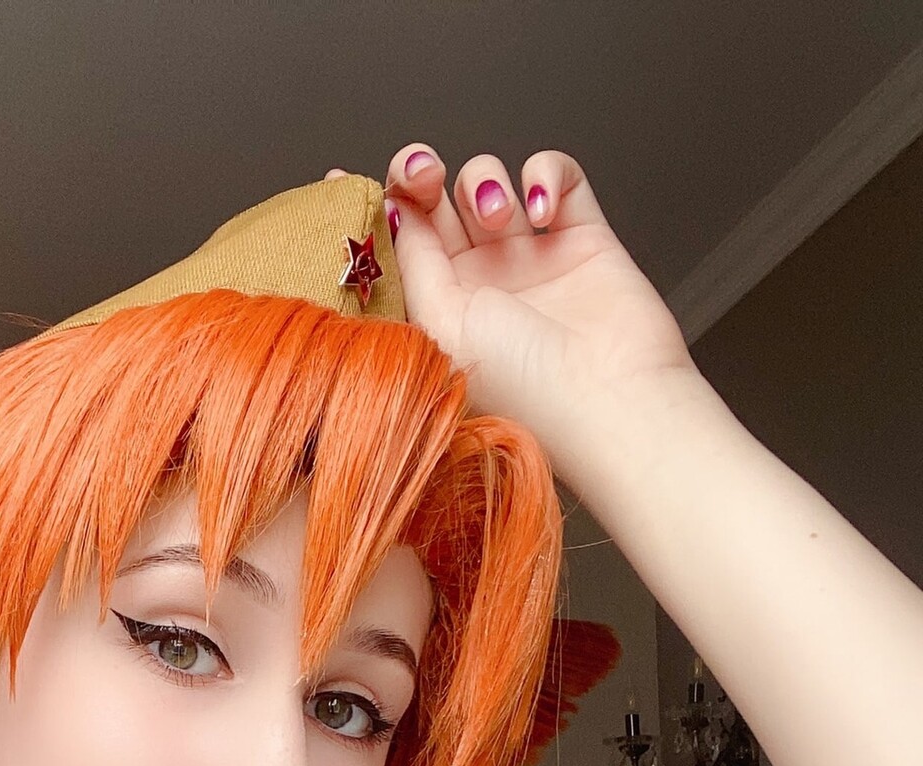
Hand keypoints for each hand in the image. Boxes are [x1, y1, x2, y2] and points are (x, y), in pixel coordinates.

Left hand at [326, 148, 699, 466]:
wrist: (612, 400)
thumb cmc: (528, 389)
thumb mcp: (442, 326)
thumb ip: (413, 262)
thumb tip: (392, 213)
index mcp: (439, 312)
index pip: (396, 247)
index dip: (373, 206)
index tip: (343, 178)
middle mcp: (480, 284)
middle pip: (436, 204)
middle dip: (421, 176)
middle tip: (425, 175)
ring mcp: (529, 259)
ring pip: (490, 183)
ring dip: (484, 182)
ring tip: (499, 218)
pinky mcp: (581, 236)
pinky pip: (557, 176)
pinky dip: (545, 174)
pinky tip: (543, 210)